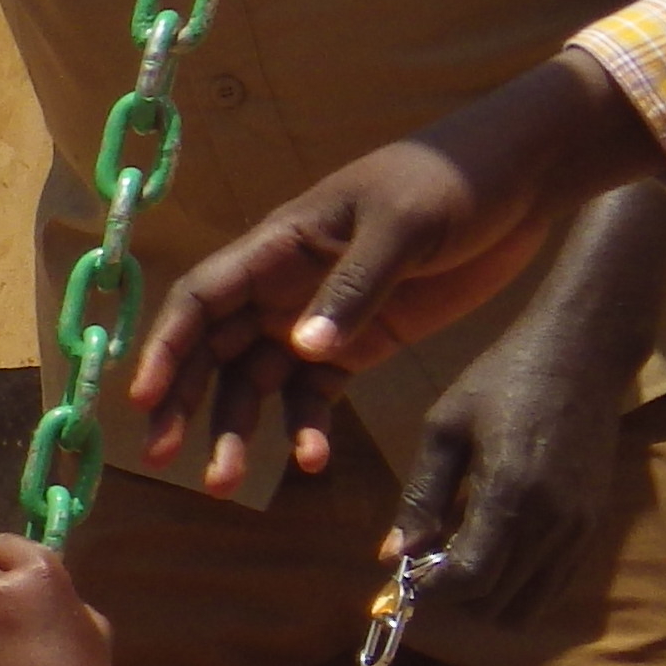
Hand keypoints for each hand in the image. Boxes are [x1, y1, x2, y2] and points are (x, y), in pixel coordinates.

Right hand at [129, 56, 662, 486]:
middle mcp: (282, 287)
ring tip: (225, 484)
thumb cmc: (449, 180)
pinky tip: (312, 460)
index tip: (144, 399)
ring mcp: (317, 319)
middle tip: (162, 456)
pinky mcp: (360, 345)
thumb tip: (303, 351)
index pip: (201, 299)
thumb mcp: (403, 227)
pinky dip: (307, 429)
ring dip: (237, 431)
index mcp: (279, 246)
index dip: (166, 347)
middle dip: (183, 403)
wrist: (520, 181)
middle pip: (213, 351)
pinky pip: (316, 397)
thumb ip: (354, 288)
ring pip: (256, 384)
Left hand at [384, 286, 638, 626]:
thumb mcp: (445, 429)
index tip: (401, 583)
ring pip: (529, 605)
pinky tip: (494, 552)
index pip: (470, 579)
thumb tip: (392, 556)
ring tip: (459, 561)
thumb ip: (420, 497)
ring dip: (487, 598)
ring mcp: (581, 528)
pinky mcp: (596, 525)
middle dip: (454, 598)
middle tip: (426, 569)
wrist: (585, 352)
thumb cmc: (503, 379)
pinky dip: (519, 586)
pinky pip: (554, 585)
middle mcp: (553, 522)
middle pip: (497, 603)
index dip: (430, 594)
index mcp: (511, 494)